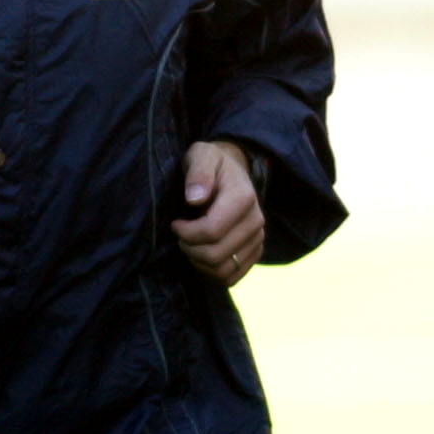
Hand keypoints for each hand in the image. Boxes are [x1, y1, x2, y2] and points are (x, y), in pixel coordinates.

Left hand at [172, 140, 263, 286]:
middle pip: (216, 255)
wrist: (232, 172)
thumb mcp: (201, 156)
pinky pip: (232, 277)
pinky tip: (201, 255)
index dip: (186, 233)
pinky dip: (212, 272)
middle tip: (180, 236)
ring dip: (199, 263)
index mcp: (243, 198)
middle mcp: (256, 221)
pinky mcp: (255, 252)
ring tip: (190, 245)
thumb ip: (198, 173)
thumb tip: (194, 198)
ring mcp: (258, 238)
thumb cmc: (211, 164)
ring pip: (223, 270)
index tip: (175, 223)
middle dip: (190, 249)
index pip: (211, 231)